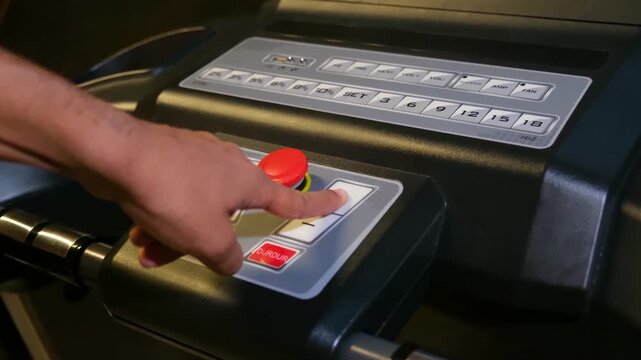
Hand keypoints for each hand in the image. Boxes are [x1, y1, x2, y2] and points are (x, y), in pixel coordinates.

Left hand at [98, 122, 345, 274]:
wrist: (116, 154)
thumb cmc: (172, 193)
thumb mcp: (206, 237)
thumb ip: (227, 255)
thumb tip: (232, 260)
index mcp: (248, 182)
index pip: (290, 199)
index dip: (316, 205)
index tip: (339, 199)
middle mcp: (227, 165)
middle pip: (228, 213)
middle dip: (203, 238)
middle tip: (180, 252)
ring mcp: (197, 158)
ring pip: (197, 206)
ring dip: (176, 232)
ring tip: (149, 246)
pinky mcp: (168, 158)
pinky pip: (175, 196)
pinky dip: (162, 216)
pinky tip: (139, 229)